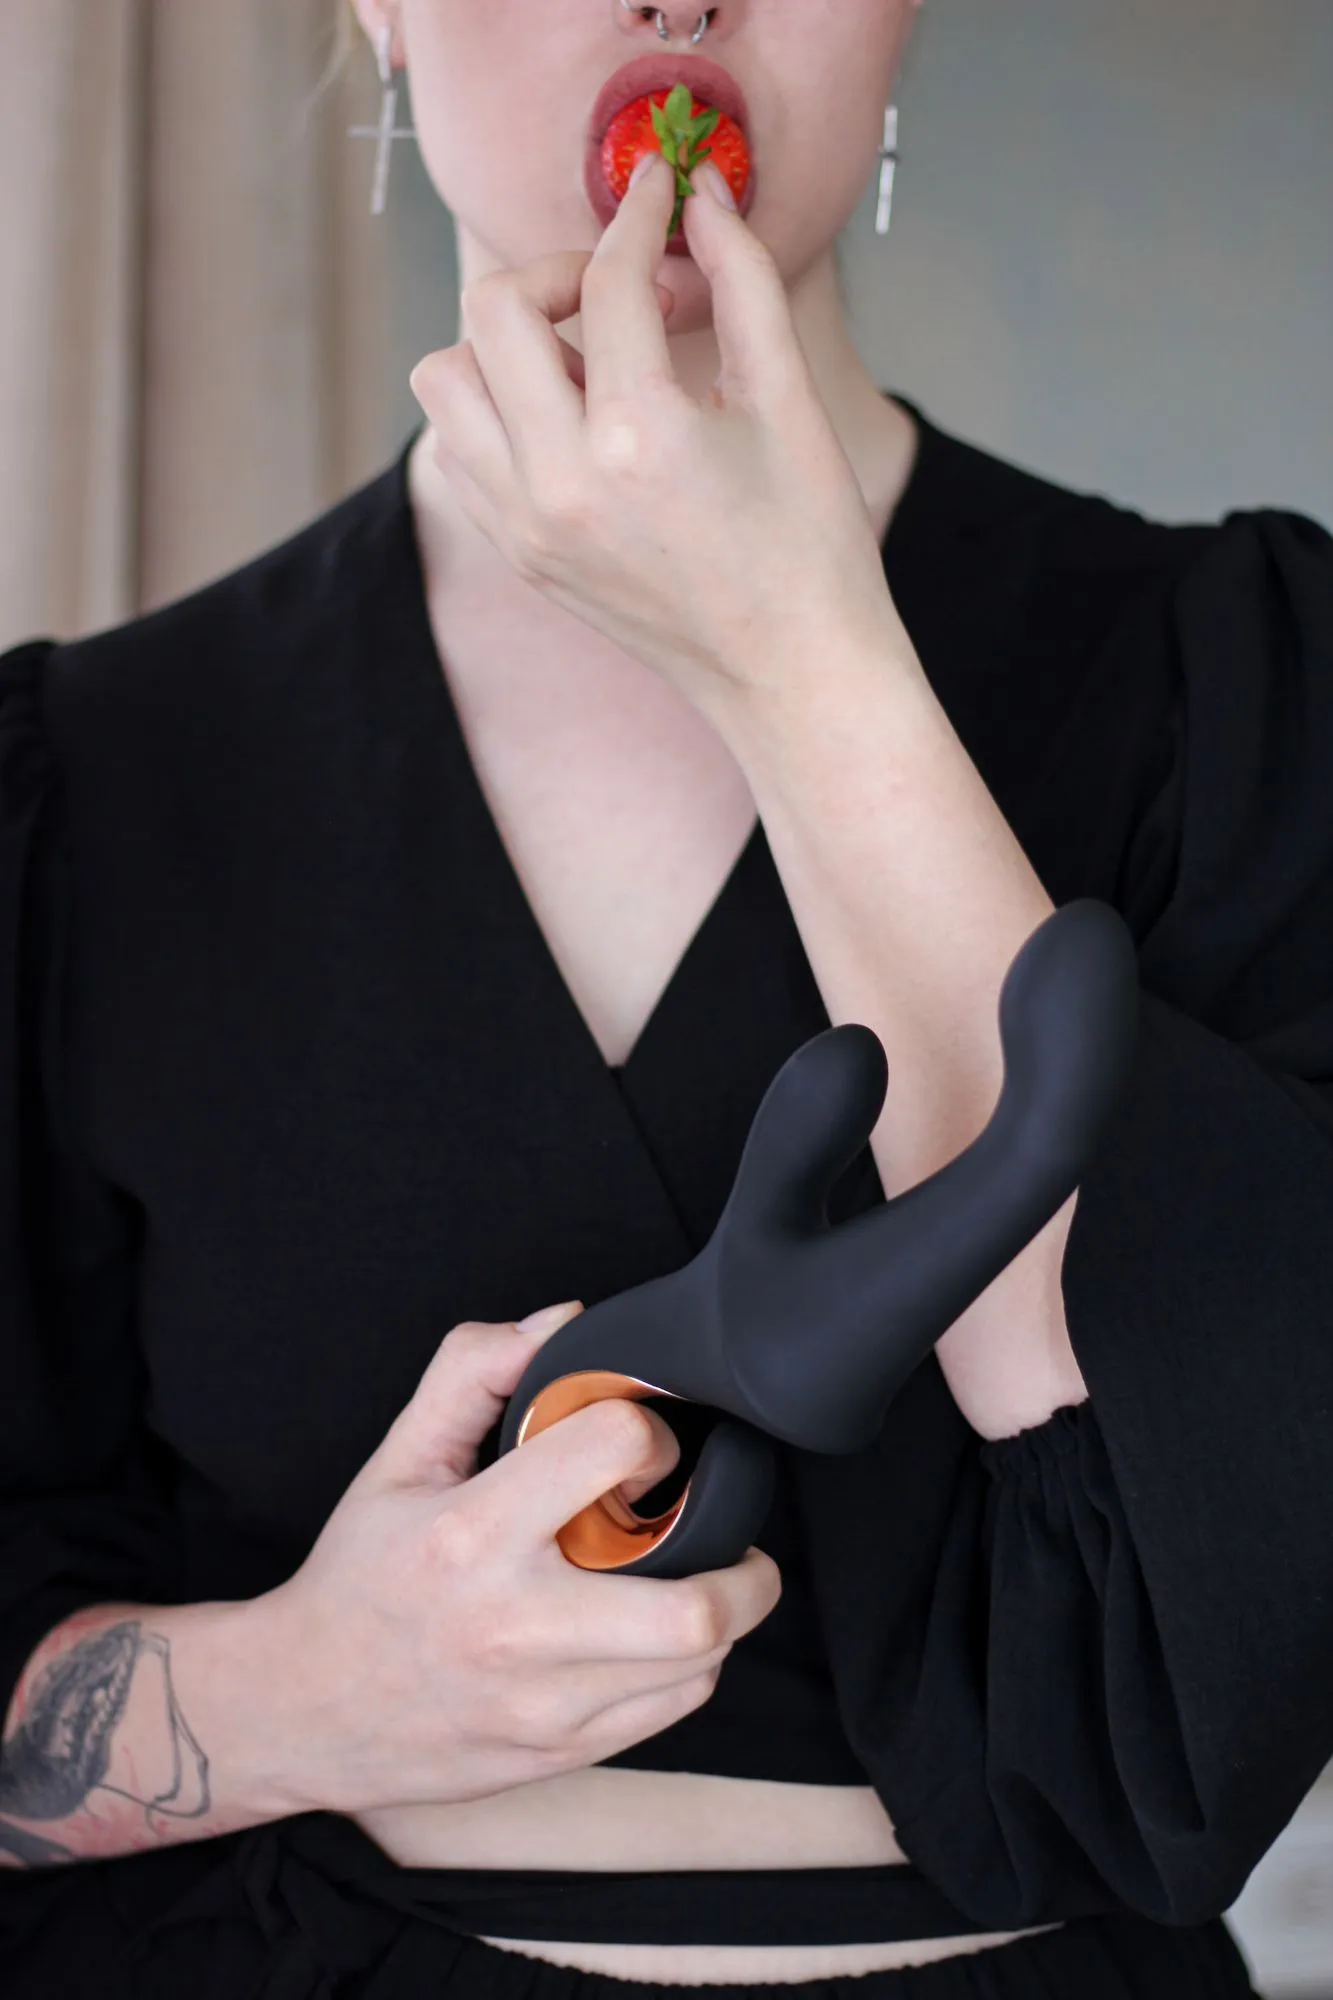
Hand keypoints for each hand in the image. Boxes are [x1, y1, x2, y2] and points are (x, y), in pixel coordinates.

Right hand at [259, 1305, 781, 1816]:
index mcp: (475, 1534)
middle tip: (724, 1524)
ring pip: (700, 1664)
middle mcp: (517, 1627)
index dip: (649, 1432)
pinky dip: (690, 1665)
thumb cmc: (360, 1576)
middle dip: (741, 1559)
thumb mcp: (399, 1458)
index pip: (615, 1453)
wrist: (303, 1710)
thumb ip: (473, 1372)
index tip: (646, 1444)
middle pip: (692, 1606)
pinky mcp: (561, 1753)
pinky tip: (659, 1631)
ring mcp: (545, 1706)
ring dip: (724, 1612)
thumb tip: (562, 1323)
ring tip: (696, 1575)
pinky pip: (674, 1708)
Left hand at [407, 154, 900, 725]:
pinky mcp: (518, 555)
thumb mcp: (789, 401)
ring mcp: (527, 527)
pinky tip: (569, 420)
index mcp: (640, 439)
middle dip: (556, 273)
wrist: (792, 676)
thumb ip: (742, 280)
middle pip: (493, 312)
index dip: (638, 214)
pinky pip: (458, 451)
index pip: (608, 281)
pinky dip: (494, 413)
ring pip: (445, 381)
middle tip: (619, 290)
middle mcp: (561, 484)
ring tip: (585, 363)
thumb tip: (702, 193)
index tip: (661, 187)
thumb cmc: (810, 545)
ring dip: (504, 346)